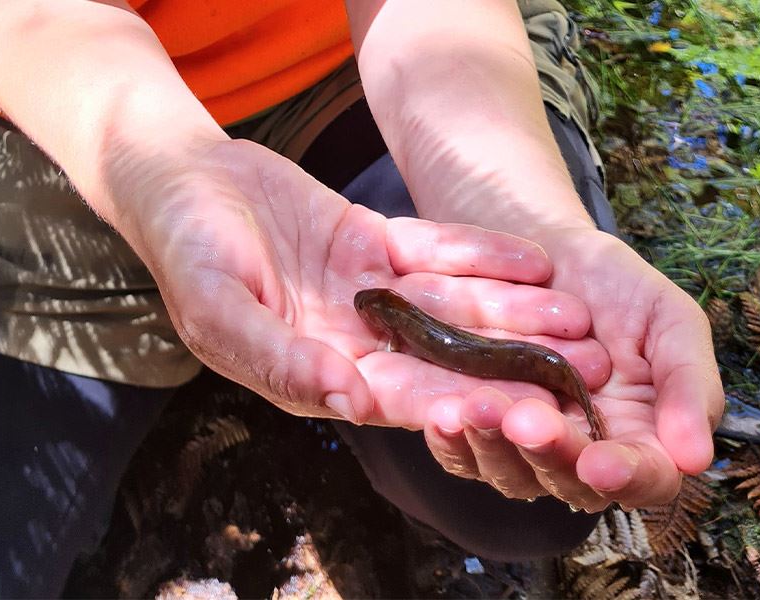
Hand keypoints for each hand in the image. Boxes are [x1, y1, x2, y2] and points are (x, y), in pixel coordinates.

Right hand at [127, 139, 609, 429]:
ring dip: (511, 312)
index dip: (455, 404)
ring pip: (448, 305)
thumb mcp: (218, 308)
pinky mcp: (373, 245)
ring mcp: (365, 293)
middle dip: (507, 367)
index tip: (517, 413)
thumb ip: (278, 357)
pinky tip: (535, 260)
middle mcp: (347, 341)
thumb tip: (348, 403)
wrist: (182, 176)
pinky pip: (434, 250)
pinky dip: (481, 253)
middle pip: (439, 358)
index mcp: (311, 372)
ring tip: (577, 316)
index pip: (394, 396)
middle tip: (577, 376)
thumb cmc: (185, 249)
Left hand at [420, 227, 722, 510]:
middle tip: (528, 418)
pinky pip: (462, 454)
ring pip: (510, 475)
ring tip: (479, 406)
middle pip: (569, 483)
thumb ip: (689, 383)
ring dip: (494, 447)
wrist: (547, 257)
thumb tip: (695, 458)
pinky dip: (452, 442)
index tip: (601, 462)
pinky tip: (443, 415)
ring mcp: (525, 449)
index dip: (625, 477)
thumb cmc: (618, 290)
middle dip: (548, 454)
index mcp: (642, 438)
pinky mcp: (477, 432)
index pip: (644, 479)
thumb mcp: (669, 321)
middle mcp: (583, 455)